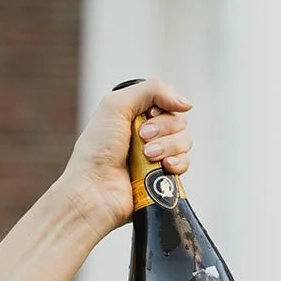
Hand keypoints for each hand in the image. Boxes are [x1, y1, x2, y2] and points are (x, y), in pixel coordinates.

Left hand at [58, 78, 192, 240]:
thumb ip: (151, 90)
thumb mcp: (116, 105)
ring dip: (168, 146)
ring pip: (185, 140)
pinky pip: (185, 162)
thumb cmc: (97, 149)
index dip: (163, 107)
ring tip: (147, 155)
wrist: (94, 191)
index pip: (167, 101)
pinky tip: (163, 167)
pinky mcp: (163, 175)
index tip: (148, 115)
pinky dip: (177, 163)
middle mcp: (147, 132)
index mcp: (134, 114)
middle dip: (163, 128)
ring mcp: (157, 155)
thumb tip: (186, 103)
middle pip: (179, 120)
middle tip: (142, 137)